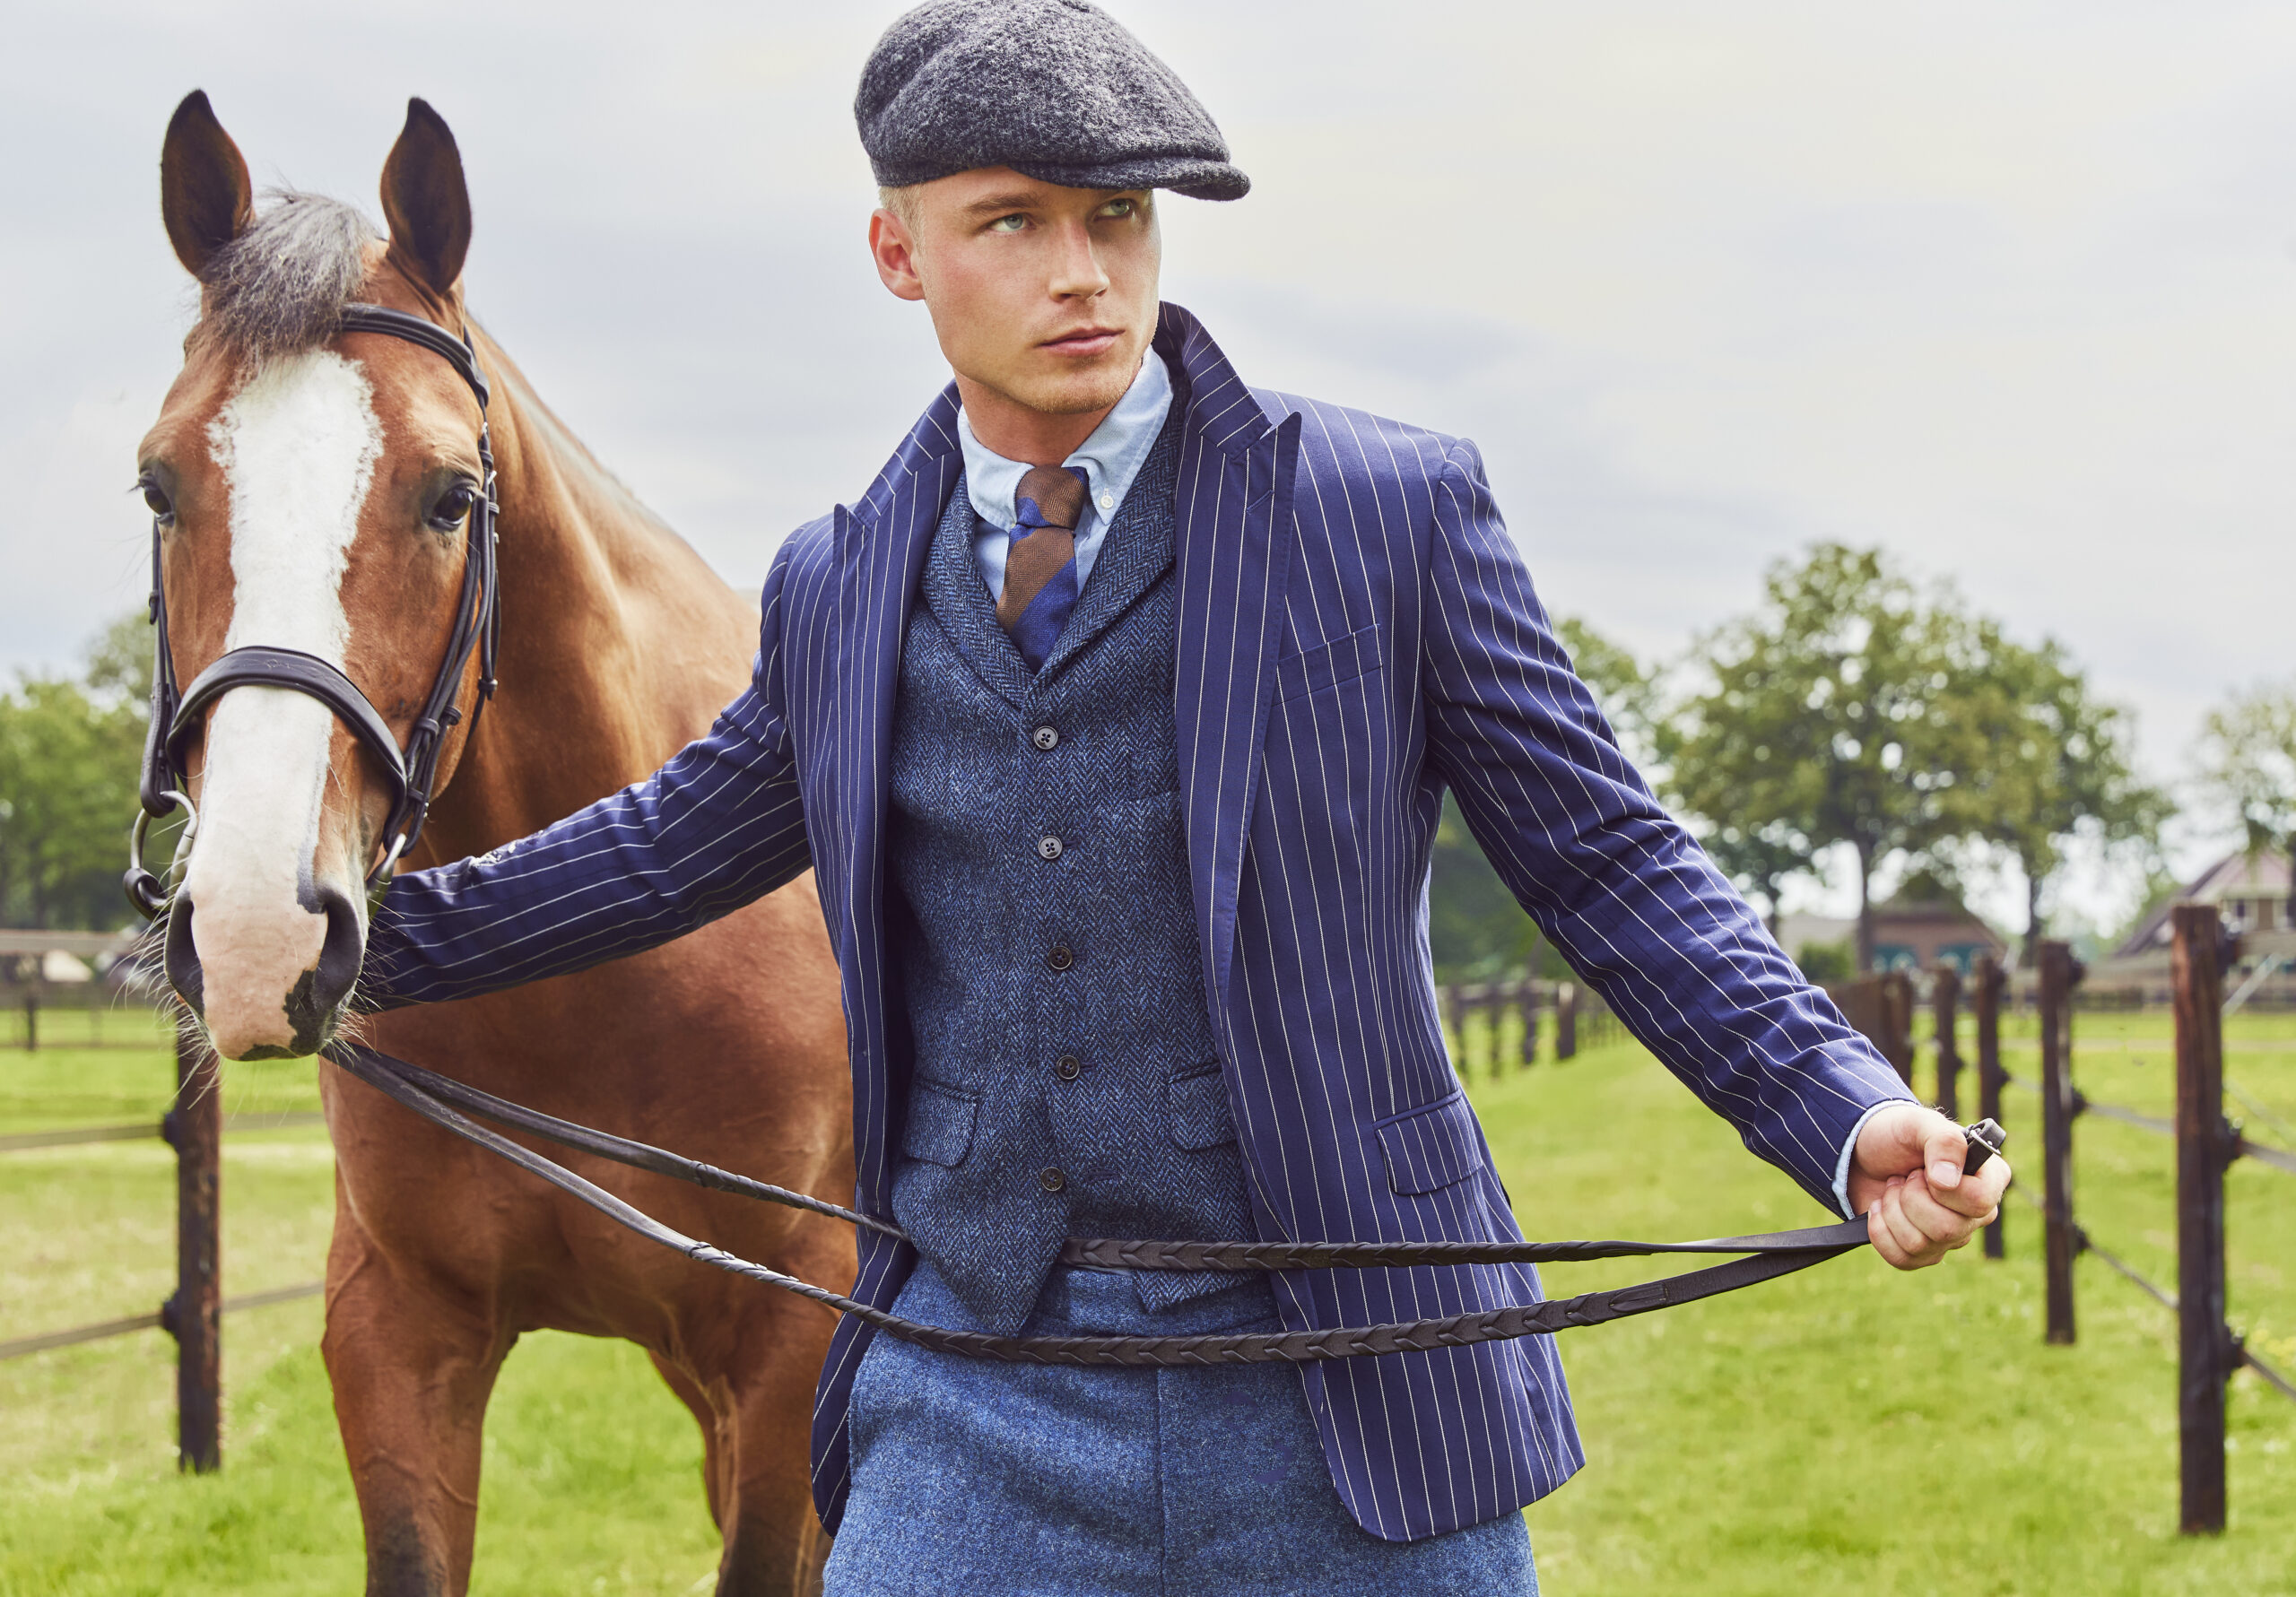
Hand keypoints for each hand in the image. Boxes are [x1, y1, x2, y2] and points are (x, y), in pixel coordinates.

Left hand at [1846, 1103, 2011, 1269]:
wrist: (1860, 1151)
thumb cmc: (1896, 1134)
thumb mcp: (1917, 1123)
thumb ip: (1942, 1141)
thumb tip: (1948, 1182)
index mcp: (1987, 1178)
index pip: (1979, 1201)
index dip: (1943, 1188)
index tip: (1923, 1169)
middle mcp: (1975, 1213)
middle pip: (1947, 1230)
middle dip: (1910, 1199)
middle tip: (1904, 1177)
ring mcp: (1951, 1236)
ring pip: (1920, 1246)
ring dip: (1892, 1211)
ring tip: (1893, 1188)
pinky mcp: (1923, 1252)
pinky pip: (1902, 1259)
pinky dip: (1880, 1231)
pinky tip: (1879, 1208)